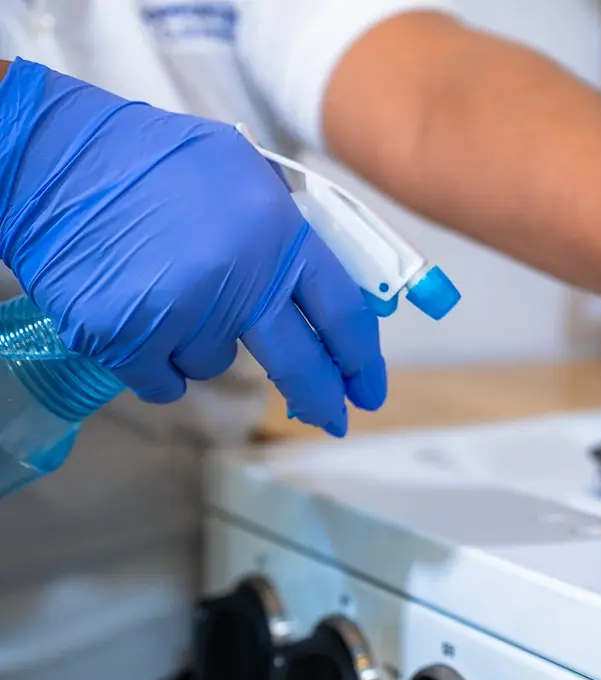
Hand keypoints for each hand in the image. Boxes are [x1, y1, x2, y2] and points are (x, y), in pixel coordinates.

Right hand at [0, 58, 384, 435]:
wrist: (53, 160)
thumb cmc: (152, 160)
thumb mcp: (245, 171)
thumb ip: (287, 229)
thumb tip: (321, 287)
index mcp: (278, 233)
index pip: (341, 311)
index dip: (360, 358)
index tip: (368, 388)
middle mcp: (239, 279)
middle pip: (298, 363)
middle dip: (319, 397)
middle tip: (332, 417)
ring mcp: (183, 313)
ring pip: (218, 364)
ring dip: (202, 342)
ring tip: (171, 289)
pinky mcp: (129, 339)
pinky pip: (165, 380)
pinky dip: (156, 362)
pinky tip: (143, 318)